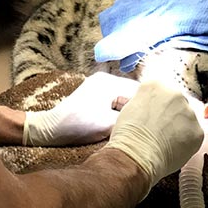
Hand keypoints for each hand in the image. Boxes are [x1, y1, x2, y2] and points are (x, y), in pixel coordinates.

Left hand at [23, 72, 139, 146]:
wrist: (50, 129)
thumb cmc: (78, 126)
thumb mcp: (109, 125)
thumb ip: (131, 119)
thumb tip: (149, 120)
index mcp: (109, 82)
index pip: (139, 91)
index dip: (149, 106)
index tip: (157, 121)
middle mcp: (105, 78)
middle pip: (132, 92)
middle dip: (140, 107)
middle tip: (150, 124)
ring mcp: (98, 84)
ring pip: (124, 96)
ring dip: (131, 109)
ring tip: (138, 124)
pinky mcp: (94, 92)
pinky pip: (115, 98)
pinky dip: (121, 109)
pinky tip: (124, 122)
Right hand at [106, 81, 202, 192]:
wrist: (137, 155)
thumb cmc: (127, 135)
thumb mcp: (129, 108)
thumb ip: (144, 103)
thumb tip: (148, 108)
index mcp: (155, 85)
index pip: (160, 91)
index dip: (156, 106)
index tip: (153, 116)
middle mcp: (175, 93)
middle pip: (176, 103)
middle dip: (170, 115)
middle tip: (160, 130)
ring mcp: (189, 112)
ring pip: (186, 118)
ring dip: (179, 128)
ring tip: (165, 142)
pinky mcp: (198, 130)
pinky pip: (193, 135)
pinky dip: (185, 142)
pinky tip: (172, 149)